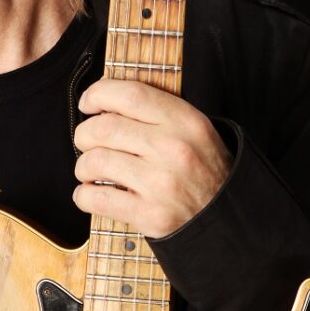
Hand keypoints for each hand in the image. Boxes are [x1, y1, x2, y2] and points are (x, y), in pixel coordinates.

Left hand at [72, 79, 232, 237]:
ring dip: (83, 166)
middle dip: (83, 134)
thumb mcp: (194, 129)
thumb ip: (155, 112)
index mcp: (185, 121)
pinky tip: (91, 193)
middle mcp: (173, 149)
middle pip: (104, 128)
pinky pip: (96, 199)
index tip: (88, 102)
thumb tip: (102, 103)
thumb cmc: (202, 169)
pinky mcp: (149, 215)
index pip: (130, 94)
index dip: (98, 94)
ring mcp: (160, 184)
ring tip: (90, 170)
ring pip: (95, 162)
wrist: (225, 216)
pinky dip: (83, 195)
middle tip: (86, 141)